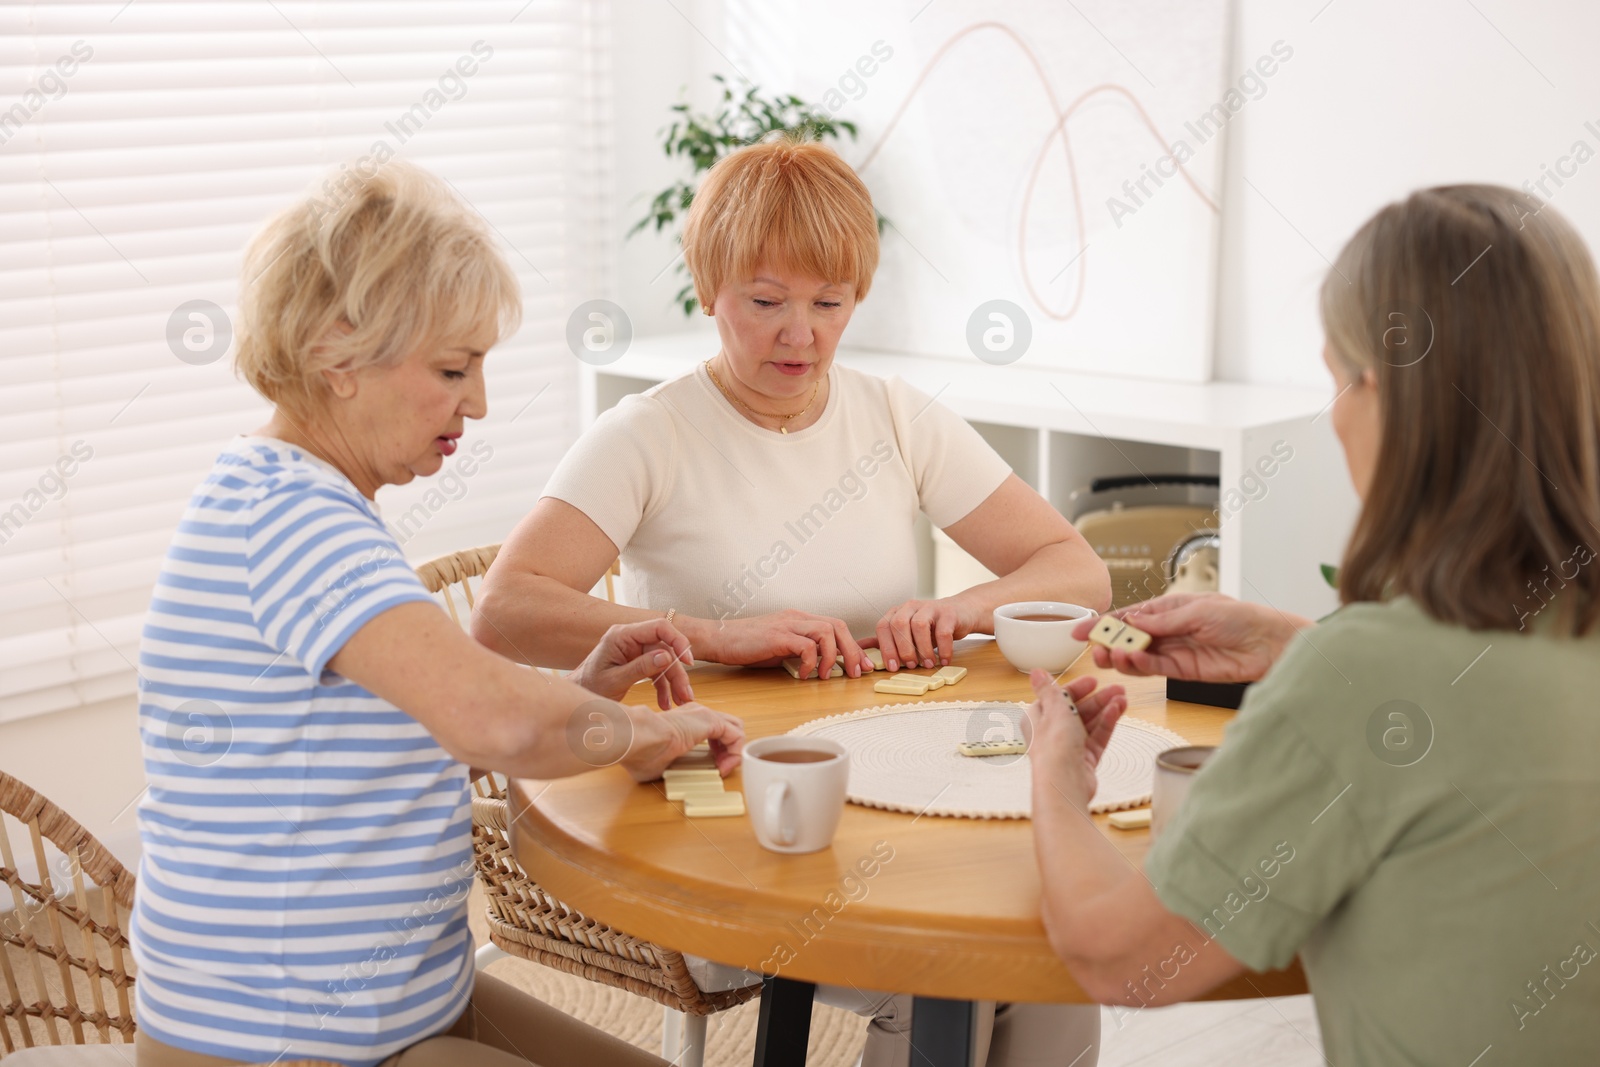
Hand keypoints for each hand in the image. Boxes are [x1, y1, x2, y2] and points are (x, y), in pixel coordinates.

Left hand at [570, 618, 694, 708]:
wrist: (578, 695)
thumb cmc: (589, 686)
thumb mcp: (614, 680)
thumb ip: (640, 668)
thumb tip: (667, 657)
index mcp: (622, 635)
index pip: (658, 627)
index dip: (677, 640)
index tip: (687, 661)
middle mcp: (630, 639)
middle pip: (665, 649)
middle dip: (677, 673)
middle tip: (686, 695)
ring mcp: (634, 650)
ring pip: (664, 662)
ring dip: (674, 683)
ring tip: (681, 702)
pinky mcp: (637, 661)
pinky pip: (656, 671)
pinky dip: (663, 687)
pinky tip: (666, 703)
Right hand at [622, 702, 744, 782]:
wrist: (637, 737)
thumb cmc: (640, 751)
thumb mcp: (660, 763)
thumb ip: (670, 766)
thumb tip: (670, 777)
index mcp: (683, 721)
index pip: (711, 731)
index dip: (716, 752)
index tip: (709, 769)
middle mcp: (696, 714)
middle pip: (728, 728)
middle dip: (728, 750)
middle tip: (719, 768)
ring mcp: (704, 715)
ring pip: (735, 729)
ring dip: (733, 752)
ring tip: (722, 768)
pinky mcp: (711, 720)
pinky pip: (737, 736)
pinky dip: (735, 753)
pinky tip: (723, 767)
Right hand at [688, 609, 873, 678]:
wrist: (718, 639)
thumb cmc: (746, 646)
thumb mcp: (780, 648)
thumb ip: (801, 651)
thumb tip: (824, 664)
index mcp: (799, 619)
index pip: (836, 626)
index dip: (853, 645)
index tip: (862, 664)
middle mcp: (796, 617)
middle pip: (838, 626)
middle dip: (852, 650)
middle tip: (855, 672)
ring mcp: (787, 624)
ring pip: (827, 631)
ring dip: (833, 656)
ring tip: (826, 675)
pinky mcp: (777, 636)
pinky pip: (806, 645)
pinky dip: (811, 661)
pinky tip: (804, 674)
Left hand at [869, 597, 978, 670]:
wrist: (960, 613)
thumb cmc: (930, 627)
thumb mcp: (907, 634)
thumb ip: (886, 640)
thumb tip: (859, 648)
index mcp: (897, 612)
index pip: (883, 626)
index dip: (886, 648)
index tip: (892, 667)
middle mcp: (911, 606)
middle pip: (899, 625)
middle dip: (903, 649)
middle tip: (911, 666)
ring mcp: (930, 607)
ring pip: (919, 625)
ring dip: (923, 649)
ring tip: (928, 664)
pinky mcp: (948, 613)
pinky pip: (943, 631)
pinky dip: (943, 649)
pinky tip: (944, 660)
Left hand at [1024, 669, 1126, 808]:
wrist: (1064, 782)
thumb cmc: (1054, 746)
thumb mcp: (1054, 708)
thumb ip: (1049, 689)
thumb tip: (1036, 672)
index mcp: (1037, 718)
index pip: (1057, 698)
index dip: (1076, 688)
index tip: (1093, 681)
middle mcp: (1052, 732)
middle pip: (1077, 710)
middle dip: (1097, 698)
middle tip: (1117, 689)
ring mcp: (1069, 747)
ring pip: (1090, 723)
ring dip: (1106, 709)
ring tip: (1123, 698)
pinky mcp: (1084, 759)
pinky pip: (1097, 737)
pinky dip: (1107, 723)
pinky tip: (1117, 711)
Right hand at [1071, 593, 1311, 682]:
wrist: (1269, 644)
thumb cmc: (1241, 618)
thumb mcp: (1199, 611)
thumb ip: (1163, 621)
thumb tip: (1133, 622)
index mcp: (1170, 608)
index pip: (1131, 615)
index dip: (1105, 622)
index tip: (1083, 629)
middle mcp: (1169, 630)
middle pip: (1129, 637)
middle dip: (1108, 642)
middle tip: (1092, 649)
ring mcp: (1175, 651)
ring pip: (1138, 656)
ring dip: (1120, 657)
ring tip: (1108, 658)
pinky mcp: (1183, 671)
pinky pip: (1155, 669)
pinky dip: (1139, 667)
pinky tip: (1130, 663)